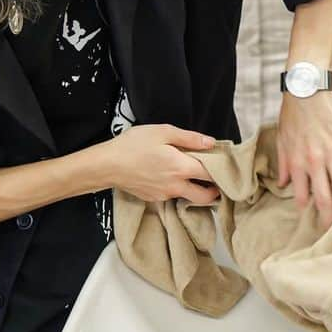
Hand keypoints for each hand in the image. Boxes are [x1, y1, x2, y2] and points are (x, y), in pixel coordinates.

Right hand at [101, 124, 219, 203]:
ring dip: (195, 190)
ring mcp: (165, 195)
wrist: (106, 165)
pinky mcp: (154, 199)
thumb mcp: (163, 132)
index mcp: (182, 168)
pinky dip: (177, 189)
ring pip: (188, 197)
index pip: (212, 175)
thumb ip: (189, 138)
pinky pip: (172, 196)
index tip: (224, 166)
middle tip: (215, 180)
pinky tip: (170, 177)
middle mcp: (177, 186)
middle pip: (205, 197)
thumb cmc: (134, 145)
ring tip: (192, 176)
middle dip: (214, 191)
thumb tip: (211, 142)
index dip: (221, 171)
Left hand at [277, 90, 331, 228]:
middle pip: (323, 196)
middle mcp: (314, 160)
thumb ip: (283, 165)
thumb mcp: (281, 140)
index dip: (308, 211)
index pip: (302, 195)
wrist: (305, 88)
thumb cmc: (292, 113)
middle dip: (330, 216)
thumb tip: (282, 184)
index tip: (314, 222)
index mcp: (297, 163)